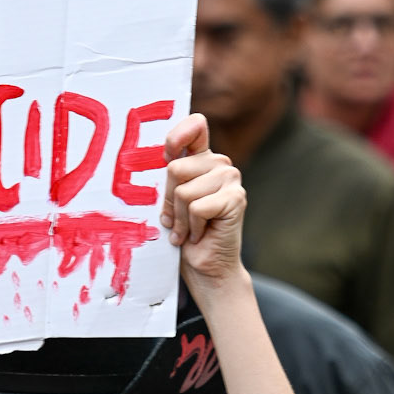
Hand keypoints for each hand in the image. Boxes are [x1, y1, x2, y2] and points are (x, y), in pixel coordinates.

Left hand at [161, 114, 249, 300]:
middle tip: (178, 220)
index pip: (194, 125)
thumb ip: (167, 175)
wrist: (205, 268)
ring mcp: (231, 180)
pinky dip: (192, 227)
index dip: (177, 136)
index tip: (166, 154)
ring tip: (189, 229)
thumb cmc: (183, 235)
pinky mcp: (235, 198)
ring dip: (180, 218)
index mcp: (202, 159)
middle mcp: (220, 164)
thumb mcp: (168, 200)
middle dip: (169, 200)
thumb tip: (158, 157)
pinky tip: (201, 235)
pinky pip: (196, 207)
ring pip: (184, 191)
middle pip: (175, 168)